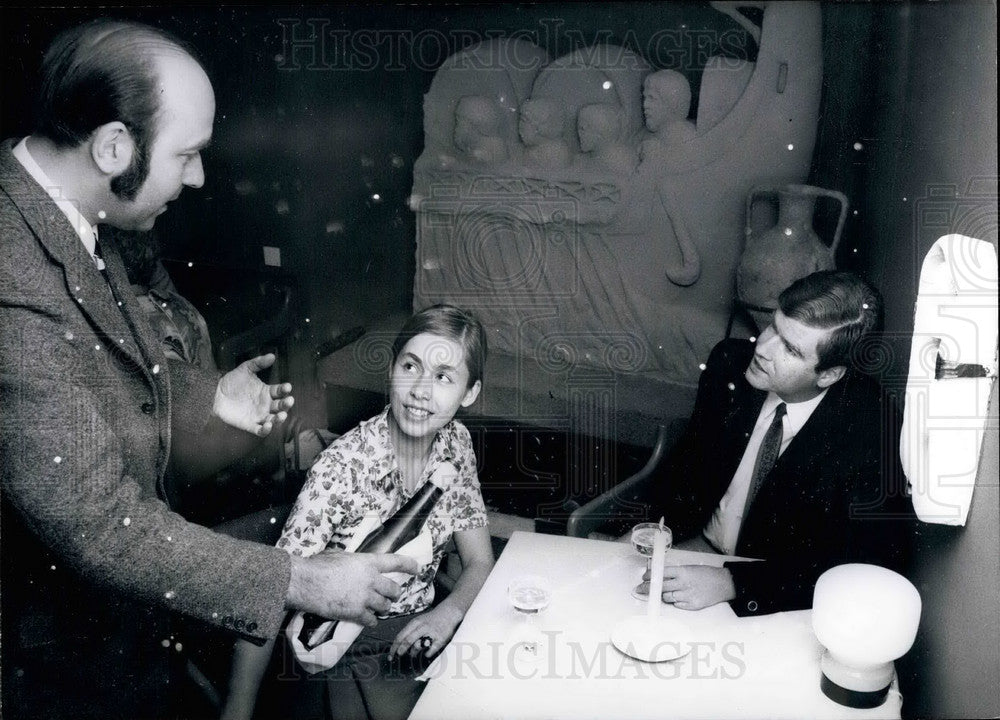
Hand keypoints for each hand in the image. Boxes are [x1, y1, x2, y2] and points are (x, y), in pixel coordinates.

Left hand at [212, 354, 293, 436]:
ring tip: (281, 416)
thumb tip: (272, 356)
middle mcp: (265, 405)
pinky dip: (265, 430)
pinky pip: (260, 430)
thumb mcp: (245, 369)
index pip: (280, 391)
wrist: (215, 394)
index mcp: (267, 392)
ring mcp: (259, 415)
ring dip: (279, 419)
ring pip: (274, 419)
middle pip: (280, 406)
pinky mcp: (250, 425)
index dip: (285, 389)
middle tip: (289, 401)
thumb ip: (258, 363)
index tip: (287, 387)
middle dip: (286, 404)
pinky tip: (268, 426)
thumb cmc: (231, 381)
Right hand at [287, 552, 419, 626]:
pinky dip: (371, 621)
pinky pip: (371, 620)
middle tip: (391, 596)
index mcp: (368, 562)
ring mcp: (364, 597)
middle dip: (394, 594)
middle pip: (393, 590)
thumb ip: (351, 560)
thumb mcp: (338, 555)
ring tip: (380, 609)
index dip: (408, 565)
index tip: (417, 568)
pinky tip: (369, 621)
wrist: (306, 582)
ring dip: (384, 608)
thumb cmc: (318, 565)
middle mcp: (371, 580)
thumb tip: (351, 562)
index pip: (395, 562)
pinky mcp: (356, 613)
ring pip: (385, 606)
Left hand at [389, 604, 462, 657]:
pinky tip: (426, 653)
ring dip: (413, 652)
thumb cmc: (431, 619)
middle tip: (399, 655)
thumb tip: (399, 646)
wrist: (449, 612)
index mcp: (415, 623)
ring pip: (418, 645)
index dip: (394, 647)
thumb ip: (410, 631)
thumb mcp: (419, 621)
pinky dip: (427, 654)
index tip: (390, 655)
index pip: (401, 636)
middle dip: (401, 650)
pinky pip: (431, 650)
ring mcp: (432, 633)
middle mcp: (422, 627)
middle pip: (408, 640)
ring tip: (414, 654)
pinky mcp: (440, 639)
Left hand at [644, 564, 734, 610]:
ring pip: (667, 597)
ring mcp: (688, 595)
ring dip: (665, 595)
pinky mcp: (692, 605)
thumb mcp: (689, 568)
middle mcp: (684, 583)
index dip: (650, 576)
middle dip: (648, 588)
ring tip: (669, 591)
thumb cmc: (706, 574)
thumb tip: (657, 576)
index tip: (644, 578)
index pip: (660, 573)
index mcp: (683, 571)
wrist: (723, 584)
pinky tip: (680, 597)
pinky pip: (677, 605)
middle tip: (641, 588)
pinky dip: (676, 601)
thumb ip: (674, 573)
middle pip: (660, 587)